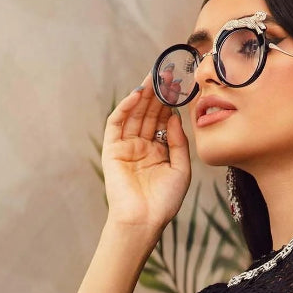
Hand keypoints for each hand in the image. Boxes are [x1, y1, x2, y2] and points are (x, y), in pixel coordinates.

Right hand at [102, 72, 190, 230]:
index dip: (170, 103)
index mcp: (159, 152)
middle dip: (157, 93)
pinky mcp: (112, 150)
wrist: (143, 220)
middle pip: (149, 114)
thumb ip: (179, 142)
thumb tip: (174, 116)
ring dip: (143, 96)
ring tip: (153, 77)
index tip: (180, 84)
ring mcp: (126, 147)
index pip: (163, 121)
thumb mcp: (181, 169)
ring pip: (134, 115)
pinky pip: (116, 124)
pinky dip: (125, 108)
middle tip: (166, 72)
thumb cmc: (164, 202)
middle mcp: (142, 147)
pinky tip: (137, 95)